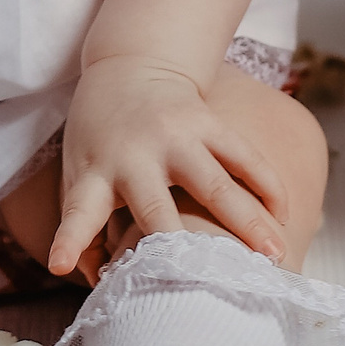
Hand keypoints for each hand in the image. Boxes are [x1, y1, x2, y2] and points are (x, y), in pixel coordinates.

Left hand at [47, 54, 287, 280]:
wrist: (129, 64)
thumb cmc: (100, 134)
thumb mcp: (79, 170)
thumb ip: (83, 223)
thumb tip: (90, 278)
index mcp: (97, 172)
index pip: (79, 211)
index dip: (70, 240)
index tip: (61, 265)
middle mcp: (136, 156)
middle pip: (158, 208)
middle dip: (179, 244)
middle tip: (205, 281)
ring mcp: (176, 137)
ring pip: (217, 184)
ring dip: (247, 221)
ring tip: (275, 255)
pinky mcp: (208, 121)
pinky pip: (245, 156)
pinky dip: (267, 185)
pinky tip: (283, 214)